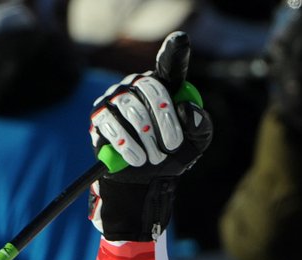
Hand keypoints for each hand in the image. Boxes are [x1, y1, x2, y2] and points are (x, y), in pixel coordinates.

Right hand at [88, 31, 212, 240]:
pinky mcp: (99, 116)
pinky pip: (112, 125)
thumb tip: (190, 111)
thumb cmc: (173, 154)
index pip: (170, 63)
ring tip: (156, 158)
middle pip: (151, 88)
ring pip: (131, 108)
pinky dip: (128, 145)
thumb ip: (202, 127)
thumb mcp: (196, 144)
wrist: (145, 179)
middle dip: (165, 120)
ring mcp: (115, 97)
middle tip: (172, 146)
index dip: (175, 50)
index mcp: (165, 86)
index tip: (181, 38)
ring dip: (147, 138)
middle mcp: (137, 84)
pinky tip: (138, 159)